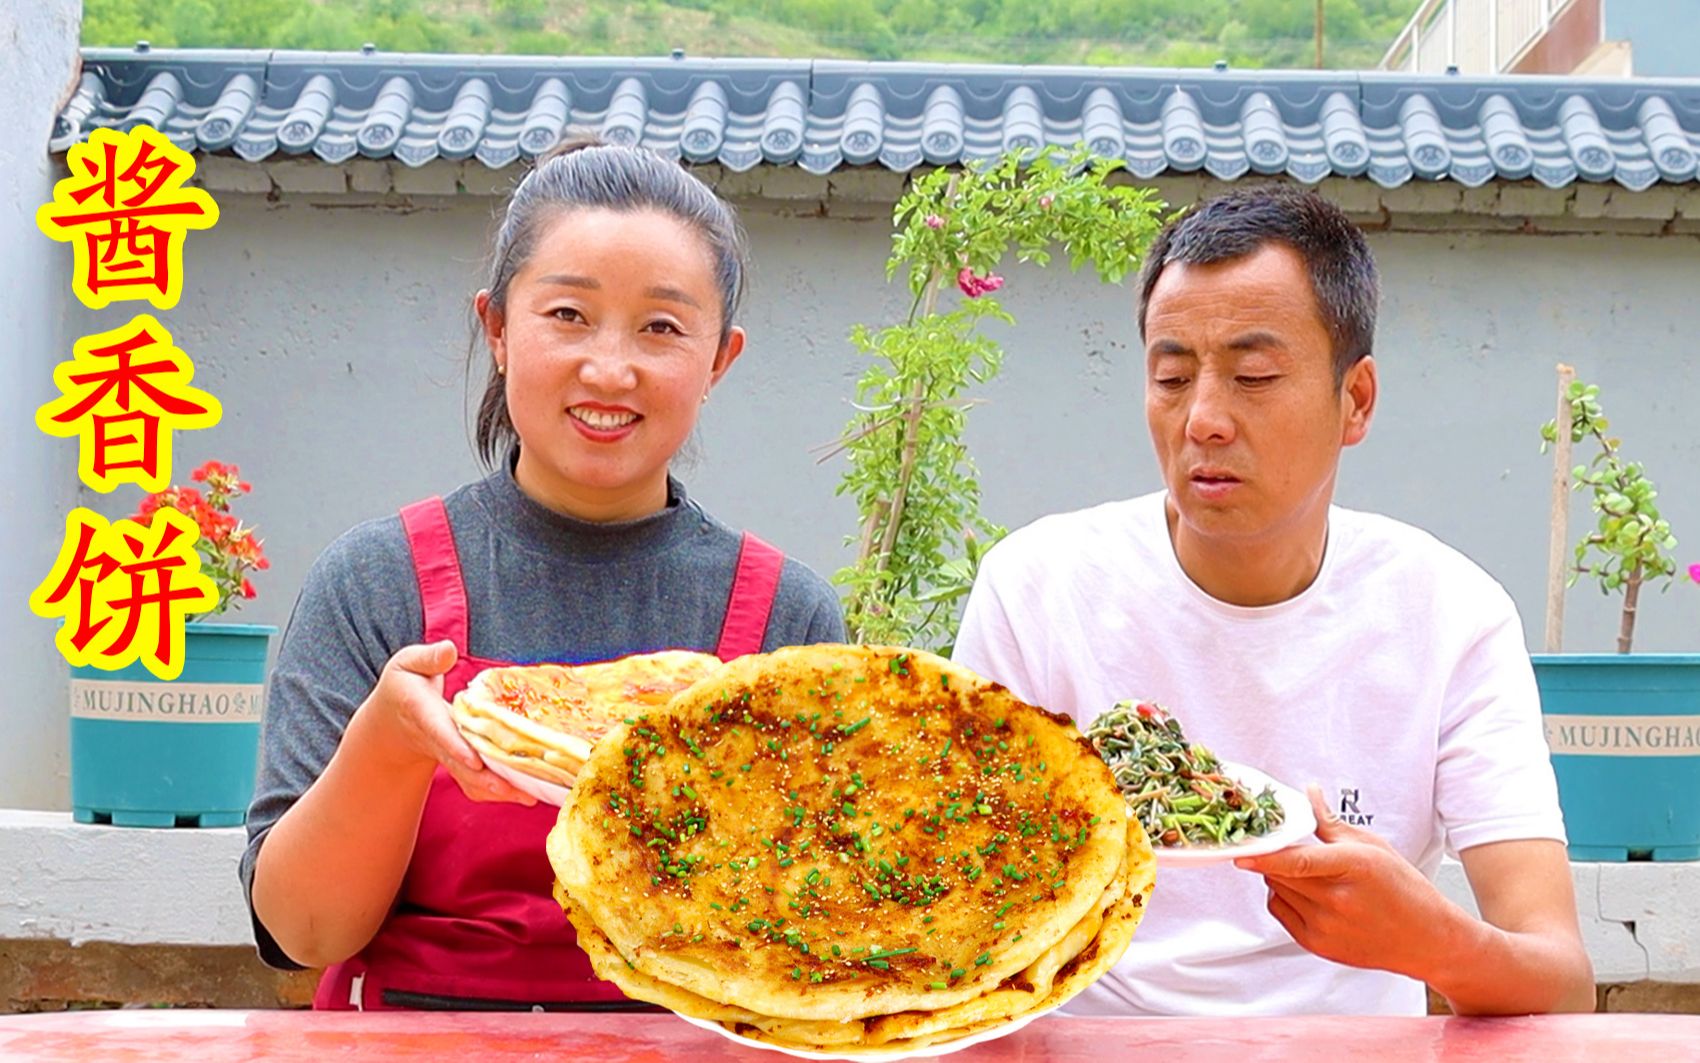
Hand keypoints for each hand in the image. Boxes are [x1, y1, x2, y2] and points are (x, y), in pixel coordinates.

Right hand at [356, 640, 536, 806]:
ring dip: (499, 790)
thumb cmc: (404, 686)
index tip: (474, 760)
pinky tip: (528, 793)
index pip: (440, 732)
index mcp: (423, 714)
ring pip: (472, 780)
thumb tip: (450, 649)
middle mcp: (437, 741)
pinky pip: (478, 783)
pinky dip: (500, 791)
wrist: (394, 720)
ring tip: (531, 795)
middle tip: (518, 790)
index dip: (456, 747)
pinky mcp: (461, 765)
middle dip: (488, 779)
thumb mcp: (407, 664)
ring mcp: (449, 757)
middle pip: (462, 766)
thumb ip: (428, 658)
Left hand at [1233, 785, 1458, 979]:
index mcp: (1354, 868)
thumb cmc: (1405, 889)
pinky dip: (1282, 897)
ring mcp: (1327, 927)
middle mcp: (1338, 901)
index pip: (1300, 861)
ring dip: (1278, 876)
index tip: (1241, 852)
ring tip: (1305, 872)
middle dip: (1274, 857)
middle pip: (1281, 873)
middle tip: (1281, 846)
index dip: (1266, 857)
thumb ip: (1331, 823)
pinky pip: (1280, 912)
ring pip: (1277, 891)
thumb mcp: (1373, 847)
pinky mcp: (1318, 945)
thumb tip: (1309, 794)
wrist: (1426, 939)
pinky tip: (1304, 891)